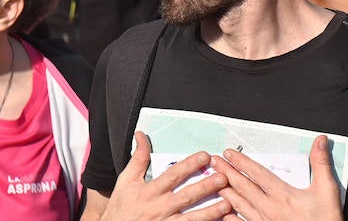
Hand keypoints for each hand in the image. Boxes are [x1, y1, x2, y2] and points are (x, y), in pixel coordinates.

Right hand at [103, 131, 229, 220]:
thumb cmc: (120, 208)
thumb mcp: (125, 181)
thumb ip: (138, 158)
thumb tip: (141, 135)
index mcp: (149, 192)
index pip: (173, 176)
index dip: (189, 165)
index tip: (205, 156)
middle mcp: (157, 209)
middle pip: (186, 197)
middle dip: (206, 187)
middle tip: (224, 178)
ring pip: (191, 219)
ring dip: (210, 212)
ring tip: (228, 204)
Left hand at [210, 135, 344, 220]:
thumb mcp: (327, 191)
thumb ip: (321, 164)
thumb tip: (319, 141)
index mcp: (283, 195)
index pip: (257, 174)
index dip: (242, 162)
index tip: (229, 153)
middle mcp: (270, 208)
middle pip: (243, 187)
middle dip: (227, 172)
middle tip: (214, 162)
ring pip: (240, 205)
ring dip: (226, 192)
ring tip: (214, 183)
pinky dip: (231, 219)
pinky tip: (223, 214)